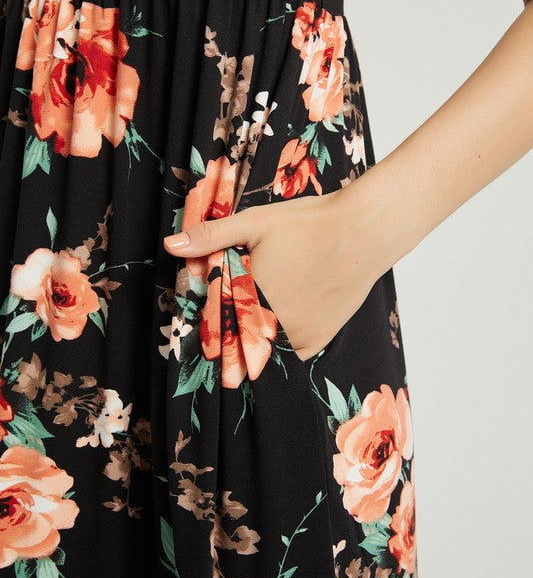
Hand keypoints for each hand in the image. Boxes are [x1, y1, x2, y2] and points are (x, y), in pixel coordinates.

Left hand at [163, 182, 389, 362]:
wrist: (364, 232)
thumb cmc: (308, 223)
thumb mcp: (255, 222)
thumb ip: (211, 237)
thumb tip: (170, 245)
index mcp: (249, 297)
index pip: (210, 320)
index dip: (203, 316)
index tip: (202, 310)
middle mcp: (271, 324)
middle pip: (233, 338)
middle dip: (225, 328)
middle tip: (229, 309)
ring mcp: (296, 337)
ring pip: (259, 350)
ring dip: (250, 339)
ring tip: (252, 314)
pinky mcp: (317, 341)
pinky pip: (285, 354)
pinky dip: (275, 344)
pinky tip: (273, 324)